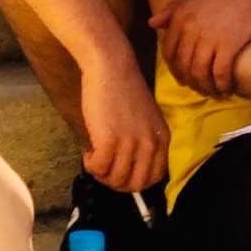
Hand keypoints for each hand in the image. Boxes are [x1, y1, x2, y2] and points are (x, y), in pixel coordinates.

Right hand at [79, 53, 168, 193]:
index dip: (134, 181)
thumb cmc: (123, 89)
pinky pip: (99, 168)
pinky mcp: (110, 140)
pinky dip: (91, 165)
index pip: (154, 177)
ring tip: (94, 158)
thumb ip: (143, 141)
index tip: (119, 171)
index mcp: (162, 138)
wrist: (110, 66)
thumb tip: (128, 168)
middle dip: (117, 183)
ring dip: (101, 174)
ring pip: (116, 179)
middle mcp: (151, 143)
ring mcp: (131, 143)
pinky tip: (88, 151)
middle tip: (103, 169)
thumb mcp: (145, 118)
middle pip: (136, 184)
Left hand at [150, 0, 250, 96]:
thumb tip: (152, 23)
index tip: (183, 77)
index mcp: (180, 15)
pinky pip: (220, 72)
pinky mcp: (229, 44)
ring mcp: (209, 37)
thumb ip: (172, 9)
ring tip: (212, 91)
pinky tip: (226, 89)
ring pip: (199, 72)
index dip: (174, 68)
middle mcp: (190, 27)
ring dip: (204, 86)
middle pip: (183, 64)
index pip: (168, 51)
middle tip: (198, 87)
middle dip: (189, 81)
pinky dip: (221, 84)